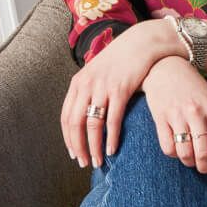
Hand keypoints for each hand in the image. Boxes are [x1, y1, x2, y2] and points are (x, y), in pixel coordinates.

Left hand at [60, 24, 160, 169]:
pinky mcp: (120, 90)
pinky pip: (112, 120)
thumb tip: (83, 115)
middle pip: (76, 124)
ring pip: (93, 126)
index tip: (74, 154)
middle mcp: (87, 85)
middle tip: (84, 163)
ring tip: (98, 161)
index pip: (66, 117)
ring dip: (94, 147)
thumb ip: (87, 91)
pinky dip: (111, 138)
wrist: (140, 43)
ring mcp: (102, 87)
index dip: (68, 139)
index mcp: (78, 82)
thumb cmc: (119, 60)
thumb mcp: (96, 72)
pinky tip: (112, 150)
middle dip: (78, 147)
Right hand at [141, 55, 206, 186]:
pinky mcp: (160, 116)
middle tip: (203, 168)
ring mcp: (178, 113)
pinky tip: (176, 148)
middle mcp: (197, 111)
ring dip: (189, 162)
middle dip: (204, 168)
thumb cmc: (195, 90)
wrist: (167, 67)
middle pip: (204, 152)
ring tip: (190, 158)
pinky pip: (168, 147)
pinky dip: (173, 154)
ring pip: (185, 153)